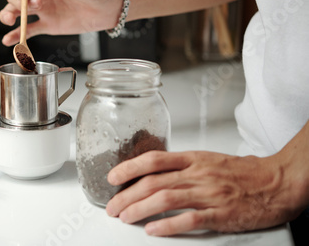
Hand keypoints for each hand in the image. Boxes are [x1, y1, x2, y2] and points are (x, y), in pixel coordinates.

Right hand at [0, 0, 122, 45]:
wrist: (111, 5)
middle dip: (17, 2)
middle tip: (36, 5)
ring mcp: (45, 10)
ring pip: (18, 13)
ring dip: (8, 16)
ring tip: (9, 21)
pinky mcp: (50, 25)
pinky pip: (30, 30)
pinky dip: (17, 35)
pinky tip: (8, 40)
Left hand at [105, 150, 303, 235]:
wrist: (275, 182)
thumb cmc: (241, 172)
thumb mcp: (207, 159)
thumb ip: (181, 166)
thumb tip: (152, 173)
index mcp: (193, 159)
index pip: (154, 159)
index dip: (129, 167)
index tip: (113, 176)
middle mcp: (197, 174)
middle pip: (154, 183)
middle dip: (127, 195)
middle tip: (112, 206)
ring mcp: (208, 194)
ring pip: (165, 200)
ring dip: (140, 209)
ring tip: (125, 217)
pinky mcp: (220, 213)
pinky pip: (189, 219)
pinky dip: (168, 225)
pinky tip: (153, 230)